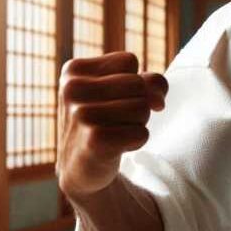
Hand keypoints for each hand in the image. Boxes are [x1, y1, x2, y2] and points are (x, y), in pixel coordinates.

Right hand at [55, 52, 168, 199]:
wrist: (80, 169)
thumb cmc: (103, 123)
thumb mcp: (119, 93)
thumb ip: (148, 82)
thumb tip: (158, 101)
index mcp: (74, 70)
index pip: (128, 60)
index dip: (133, 81)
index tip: (115, 99)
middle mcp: (72, 89)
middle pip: (138, 84)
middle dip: (138, 104)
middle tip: (116, 120)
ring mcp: (81, 115)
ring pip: (142, 108)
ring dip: (138, 124)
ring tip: (115, 132)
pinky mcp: (95, 140)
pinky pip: (142, 133)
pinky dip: (136, 141)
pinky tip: (116, 148)